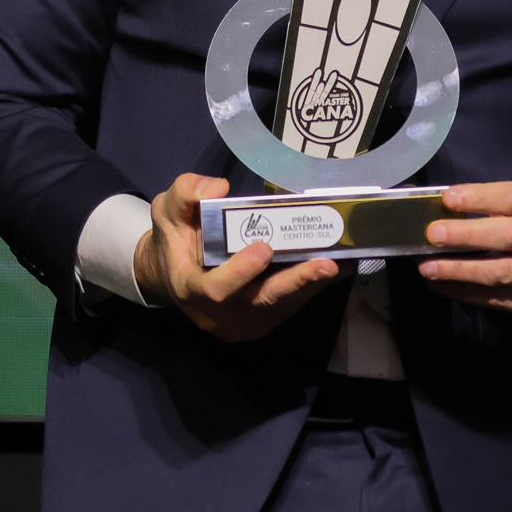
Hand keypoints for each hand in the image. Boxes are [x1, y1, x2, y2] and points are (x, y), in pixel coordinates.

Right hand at [134, 174, 346, 342]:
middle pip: (261, 303)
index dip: (240, 272)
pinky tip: (340, 267)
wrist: (173, 275)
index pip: (215, 289)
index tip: (263, 248)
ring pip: (283, 305)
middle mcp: (218, 316)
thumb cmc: (174, 239)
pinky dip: (314, 286)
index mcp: (190, 289)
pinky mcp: (263, 322)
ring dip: (314, 284)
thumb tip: (217, 187)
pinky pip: (291, 305)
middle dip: (295, 282)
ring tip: (344, 261)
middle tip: (325, 263)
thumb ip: (186, 195)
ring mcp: (243, 324)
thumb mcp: (167, 210)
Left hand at [419, 181, 511, 314]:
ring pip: (502, 272)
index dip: (481, 197)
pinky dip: (463, 292)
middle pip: (509, 236)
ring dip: (461, 270)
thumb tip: (443, 209)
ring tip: (428, 267)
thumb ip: (498, 207)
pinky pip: (494, 298)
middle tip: (434, 234)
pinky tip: (439, 285)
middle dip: (468, 235)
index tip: (449, 198)